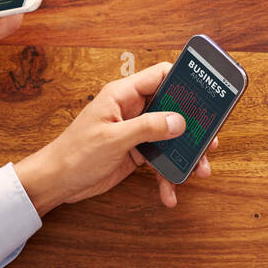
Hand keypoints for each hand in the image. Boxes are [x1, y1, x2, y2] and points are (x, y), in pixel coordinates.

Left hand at [13, 62, 218, 215]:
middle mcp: (133, 109)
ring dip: (185, 154)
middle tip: (210, 140)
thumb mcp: (113, 139)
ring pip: (170, 136)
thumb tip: (179, 121)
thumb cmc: (74, 154)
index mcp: (123, 95)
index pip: (160, 75)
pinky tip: (170, 192)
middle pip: (172, 108)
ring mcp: (136, 130)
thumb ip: (147, 127)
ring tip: (200, 170)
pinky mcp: (136, 151)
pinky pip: (160, 158)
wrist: (56, 182)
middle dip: (193, 126)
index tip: (206, 93)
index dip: (184, 80)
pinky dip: (167, 174)